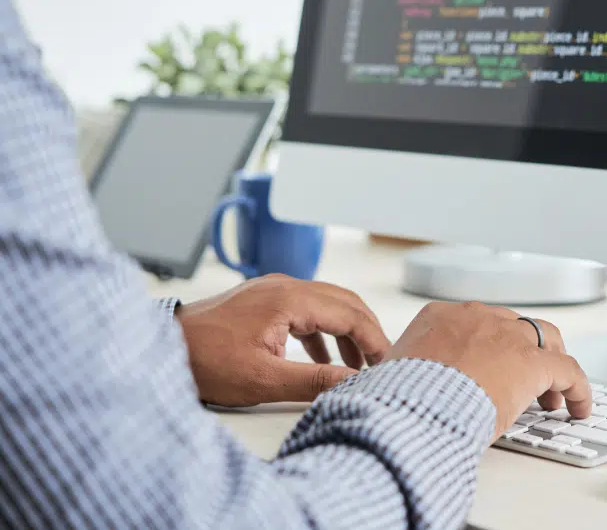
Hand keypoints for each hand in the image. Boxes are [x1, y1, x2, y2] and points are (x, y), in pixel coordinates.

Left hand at [177, 274, 390, 406]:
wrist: (158, 347)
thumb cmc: (203, 360)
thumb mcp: (263, 379)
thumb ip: (314, 380)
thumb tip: (353, 383)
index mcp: (290, 298)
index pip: (350, 314)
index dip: (374, 340)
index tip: (387, 363)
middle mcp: (284, 286)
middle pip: (344, 302)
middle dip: (367, 332)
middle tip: (383, 361)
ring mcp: (273, 290)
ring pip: (327, 304)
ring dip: (347, 332)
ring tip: (359, 363)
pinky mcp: (263, 301)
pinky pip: (306, 310)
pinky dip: (323, 331)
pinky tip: (325, 357)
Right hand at [385, 302, 591, 441]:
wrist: (411, 407)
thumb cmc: (397, 398)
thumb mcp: (392, 375)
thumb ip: (402, 372)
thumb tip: (382, 387)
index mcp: (441, 317)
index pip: (478, 323)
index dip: (492, 347)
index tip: (494, 367)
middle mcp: (477, 318)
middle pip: (516, 325)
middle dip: (526, 350)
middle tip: (532, 379)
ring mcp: (507, 336)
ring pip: (547, 339)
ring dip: (554, 365)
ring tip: (557, 396)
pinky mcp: (532, 363)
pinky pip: (568, 371)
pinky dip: (579, 389)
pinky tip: (580, 407)